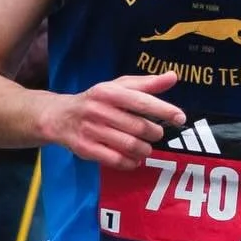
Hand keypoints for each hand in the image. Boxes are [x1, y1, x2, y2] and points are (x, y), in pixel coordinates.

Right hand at [40, 73, 185, 168]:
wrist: (60, 116)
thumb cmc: (96, 101)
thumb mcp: (118, 87)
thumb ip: (146, 84)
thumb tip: (173, 77)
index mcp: (108, 92)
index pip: (141, 102)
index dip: (163, 110)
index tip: (180, 117)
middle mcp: (98, 110)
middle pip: (139, 127)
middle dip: (154, 133)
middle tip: (156, 134)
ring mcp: (91, 131)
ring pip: (130, 146)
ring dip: (145, 150)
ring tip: (146, 147)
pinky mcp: (86, 149)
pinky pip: (116, 160)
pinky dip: (131, 163)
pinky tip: (134, 159)